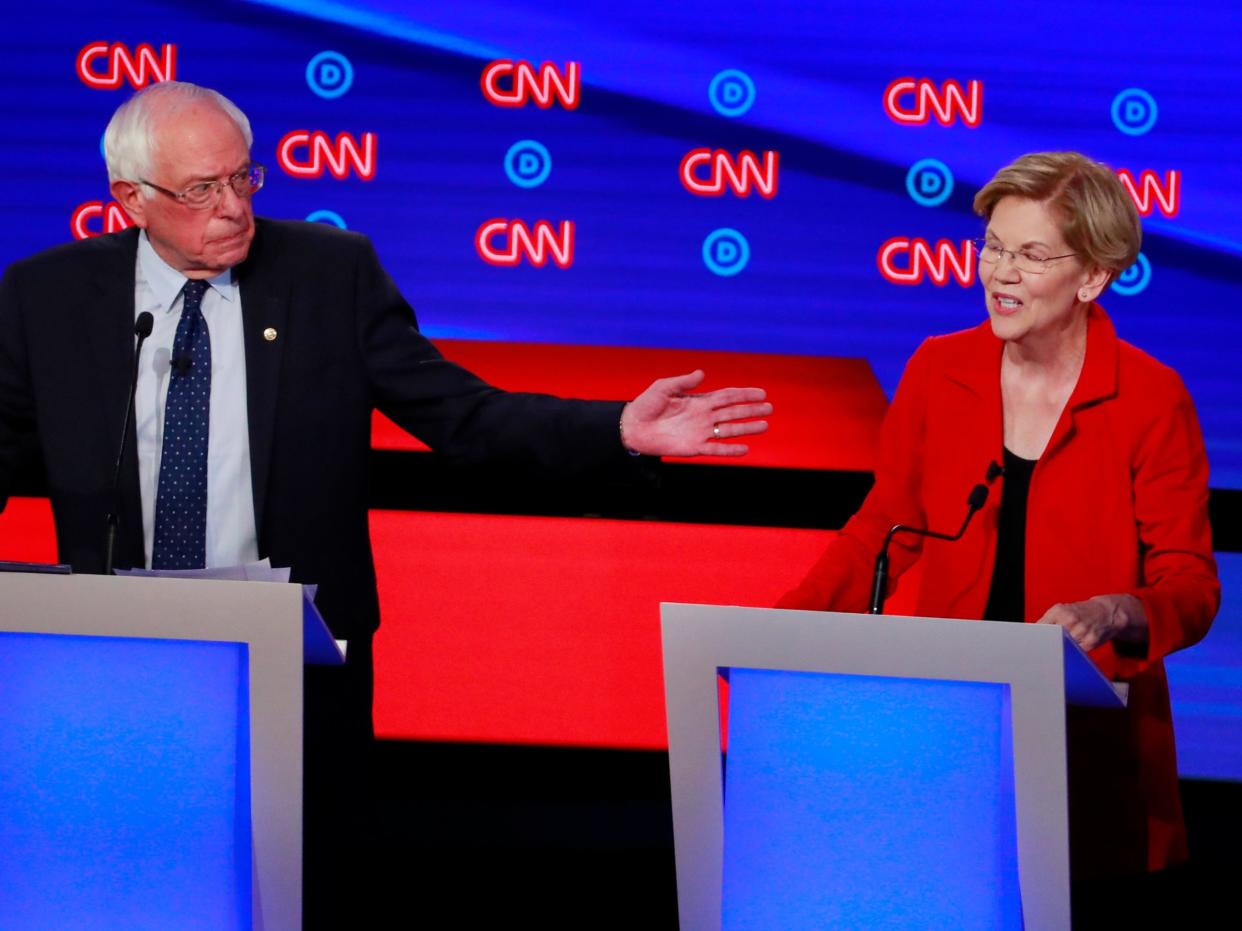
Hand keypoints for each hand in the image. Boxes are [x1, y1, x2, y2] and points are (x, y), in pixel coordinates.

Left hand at [619, 370, 769, 456]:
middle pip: (733, 412)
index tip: (762, 393)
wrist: (632, 427)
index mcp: (699, 401)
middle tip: (770, 409)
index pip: (727, 396)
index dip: (744, 394)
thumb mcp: (664, 387)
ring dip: (747, 428)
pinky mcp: (693, 448)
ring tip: (764, 426)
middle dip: (752, 410)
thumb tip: (702, 373)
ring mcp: (700, 432)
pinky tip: (745, 449)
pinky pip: (715, 449)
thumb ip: (683, 382)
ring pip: (729, 430)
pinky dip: (730, 450)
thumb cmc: (645, 405)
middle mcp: (704, 416)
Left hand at [1035, 594, 1147, 651]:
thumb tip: (1032, 632)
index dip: (1035, 637)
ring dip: (1058, 651)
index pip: (1041, 627)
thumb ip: (1047, 621)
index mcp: (1059, 611)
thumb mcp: (1061, 610)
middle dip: (1047, 645)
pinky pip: (1076, 653)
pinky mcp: (1090, 642)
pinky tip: (1069, 653)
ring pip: (1063, 647)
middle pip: (1051, 638)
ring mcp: (1081, 631)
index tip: (1031, 644)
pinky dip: (1071, 654)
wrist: (1106, 612)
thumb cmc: (1081, 612)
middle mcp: (1069, 620)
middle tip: (1042, 651)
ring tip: (1056, 652)